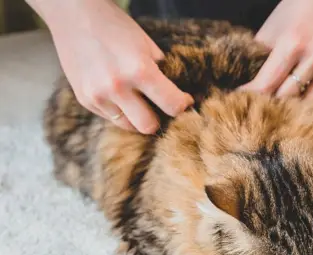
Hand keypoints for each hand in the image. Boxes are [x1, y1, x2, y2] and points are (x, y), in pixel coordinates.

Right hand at [38, 0, 193, 133]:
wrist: (73, 14)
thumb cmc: (115, 26)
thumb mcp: (146, 44)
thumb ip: (160, 71)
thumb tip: (175, 94)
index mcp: (140, 70)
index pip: (172, 105)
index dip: (182, 105)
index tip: (184, 101)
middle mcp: (117, 87)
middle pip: (149, 127)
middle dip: (159, 120)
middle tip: (161, 110)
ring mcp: (98, 96)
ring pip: (128, 126)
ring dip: (137, 119)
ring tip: (140, 104)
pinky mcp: (85, 100)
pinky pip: (110, 117)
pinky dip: (119, 111)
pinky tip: (119, 95)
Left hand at [239, 0, 312, 106]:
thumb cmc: (296, 12)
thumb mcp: (272, 29)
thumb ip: (259, 57)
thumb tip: (242, 82)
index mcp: (292, 45)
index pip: (266, 84)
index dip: (250, 97)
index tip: (237, 103)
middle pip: (284, 99)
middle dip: (266, 106)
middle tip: (251, 110)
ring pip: (302, 106)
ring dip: (285, 111)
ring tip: (270, 112)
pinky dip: (300, 105)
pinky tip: (289, 106)